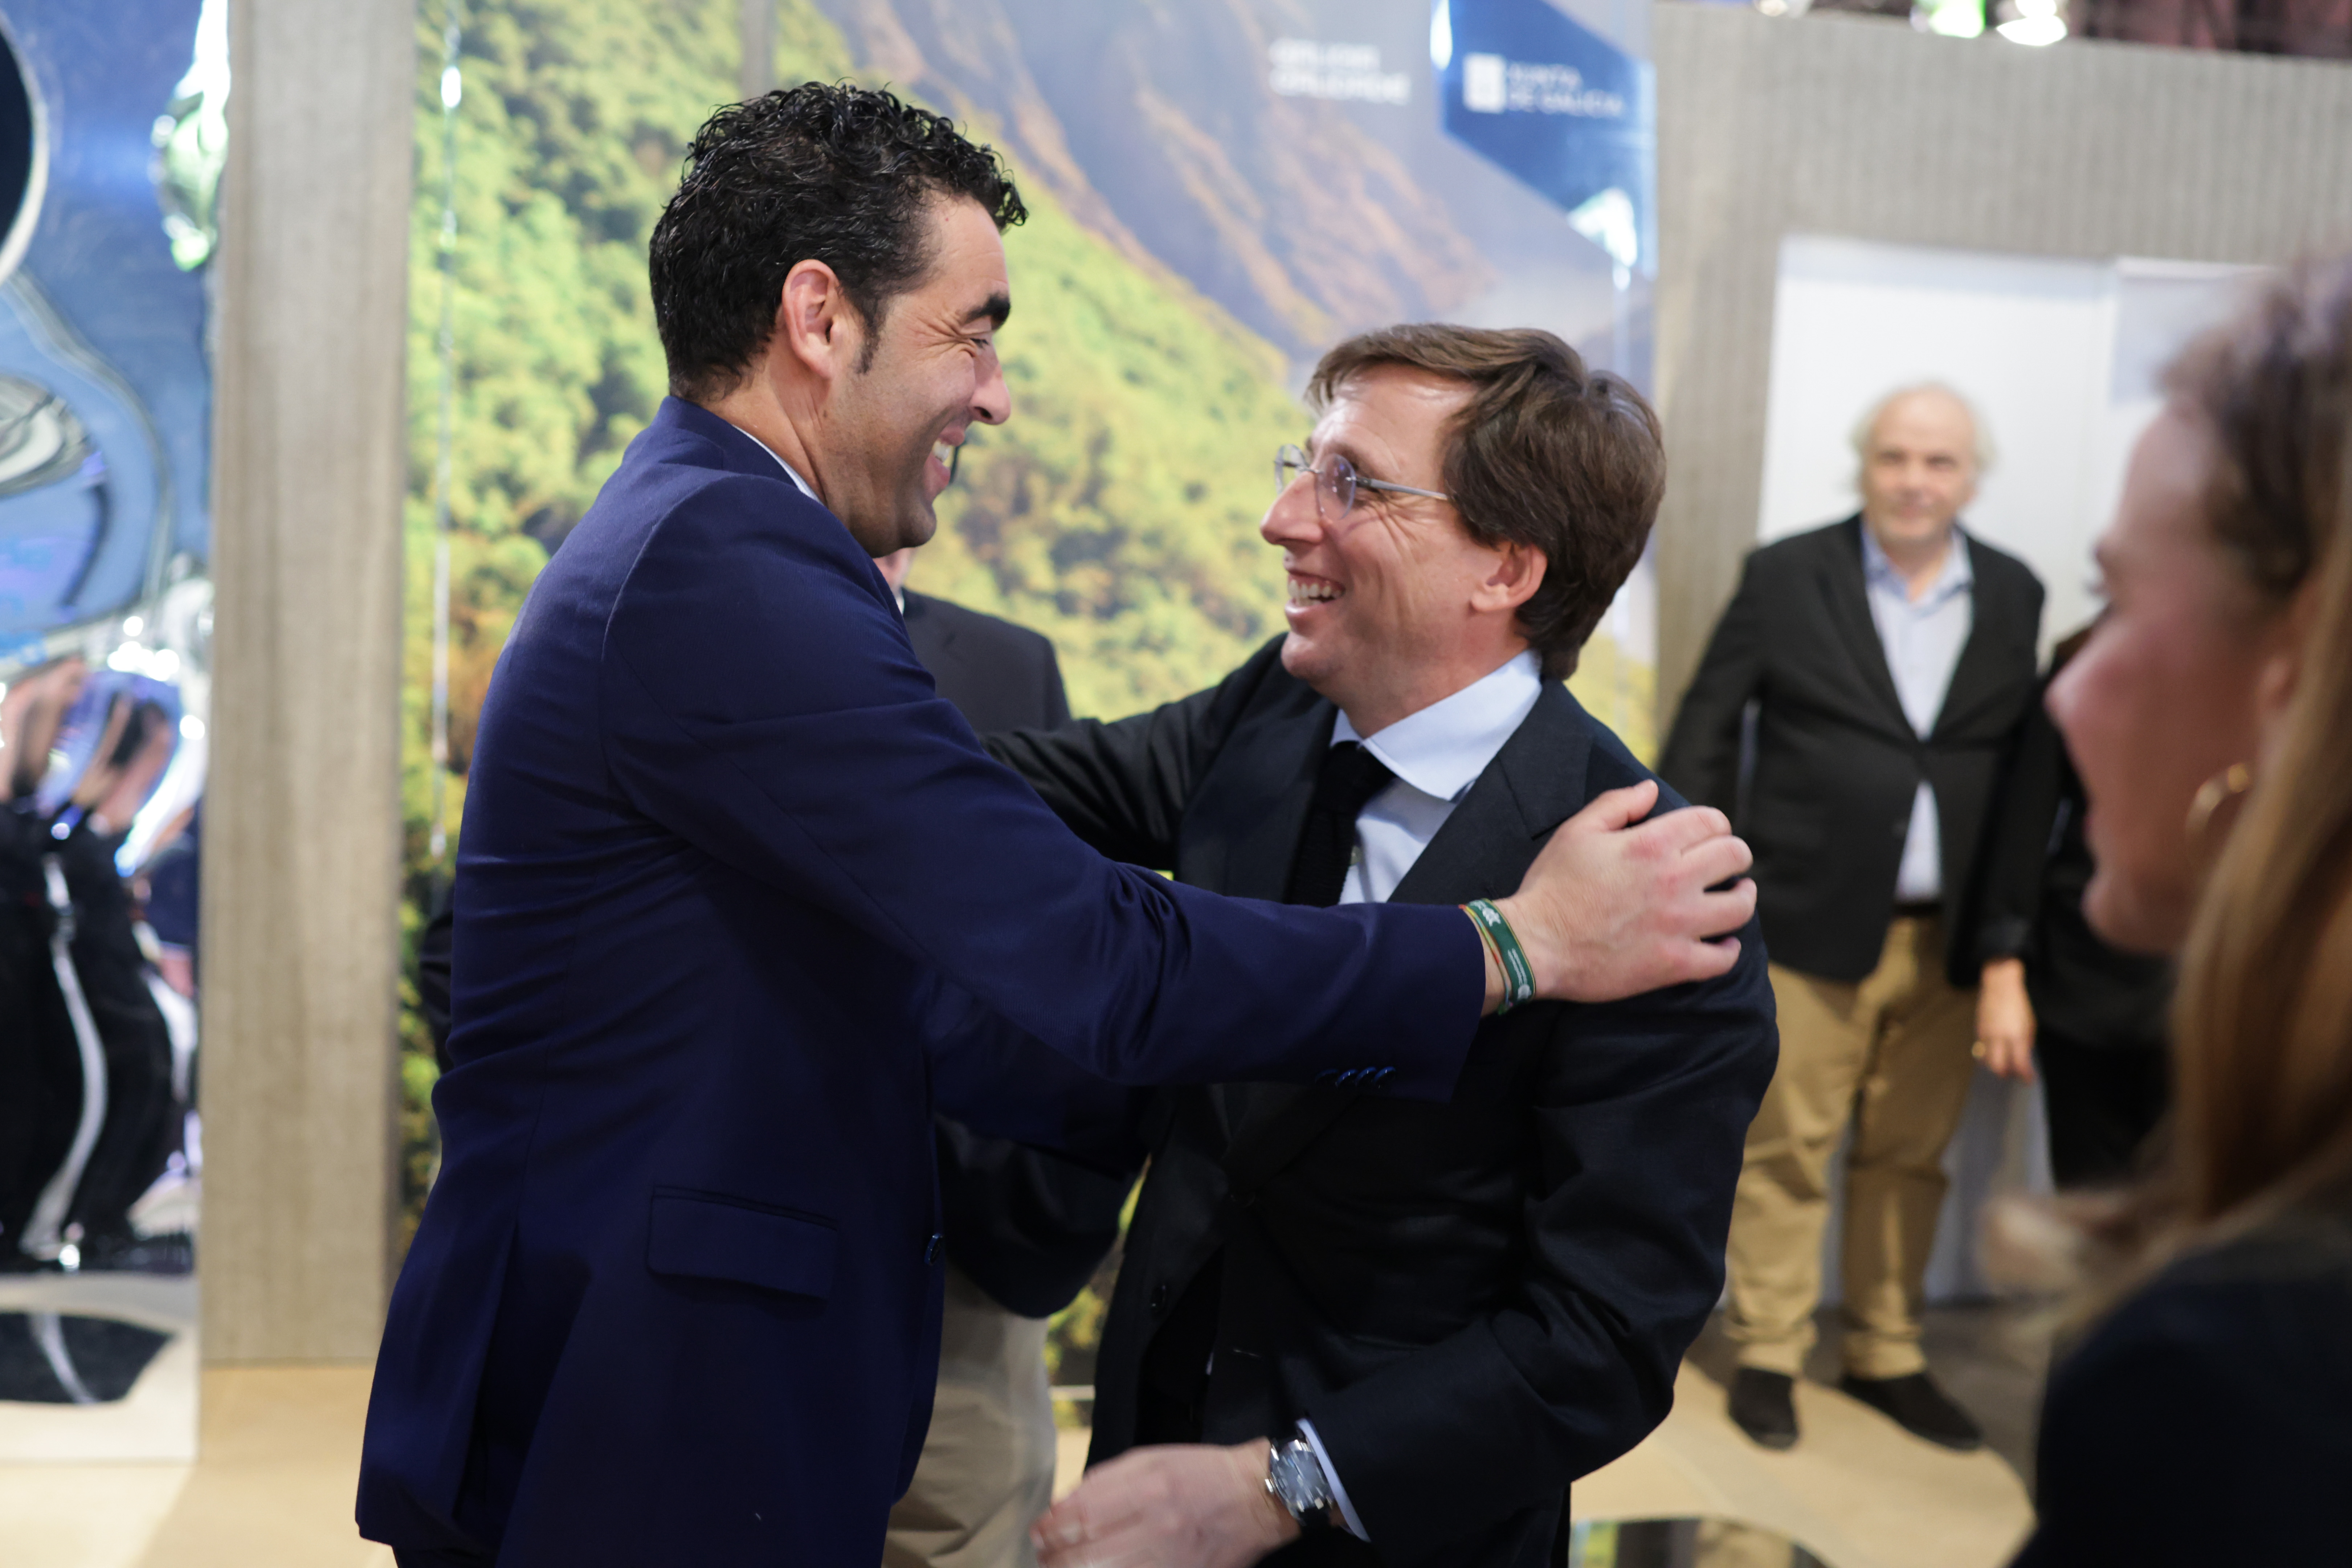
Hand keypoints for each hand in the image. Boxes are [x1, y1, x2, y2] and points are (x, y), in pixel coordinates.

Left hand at [1032, 1440, 1295, 1567]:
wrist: (1256, 1498)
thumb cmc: (1201, 1473)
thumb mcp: (1152, 1459)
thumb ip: (1106, 1479)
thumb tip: (1066, 1504)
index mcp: (1150, 1488)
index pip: (1083, 1515)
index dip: (1052, 1528)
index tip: (1038, 1530)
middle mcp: (1159, 1525)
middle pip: (1089, 1552)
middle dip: (1054, 1556)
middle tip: (1041, 1553)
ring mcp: (1173, 1559)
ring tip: (1057, 1566)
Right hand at [1488, 779, 1755, 1004]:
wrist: (1535, 945)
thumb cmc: (1552, 887)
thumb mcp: (1576, 832)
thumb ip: (1616, 804)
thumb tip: (1651, 790)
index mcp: (1650, 844)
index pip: (1711, 822)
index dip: (1716, 824)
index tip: (1710, 834)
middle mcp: (1673, 881)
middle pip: (1734, 857)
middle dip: (1735, 855)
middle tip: (1727, 863)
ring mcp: (1677, 924)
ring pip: (1739, 907)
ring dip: (1742, 898)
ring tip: (1736, 896)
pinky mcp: (1674, 963)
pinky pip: (1722, 958)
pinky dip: (1728, 950)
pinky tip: (1723, 943)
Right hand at [1976, 957, 2036, 1082]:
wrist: (1999, 985)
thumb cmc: (2018, 1003)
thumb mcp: (2030, 1024)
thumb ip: (2025, 1043)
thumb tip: (2023, 1058)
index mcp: (2016, 1035)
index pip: (2020, 1064)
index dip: (2025, 1076)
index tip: (2029, 1080)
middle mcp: (1999, 1037)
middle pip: (1998, 1066)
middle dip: (2006, 1074)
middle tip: (2013, 1075)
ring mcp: (1986, 1034)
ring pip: (1986, 1060)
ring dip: (1995, 1066)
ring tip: (2004, 1066)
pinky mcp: (1979, 1030)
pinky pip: (1981, 1049)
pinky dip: (1988, 1055)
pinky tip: (1995, 1053)